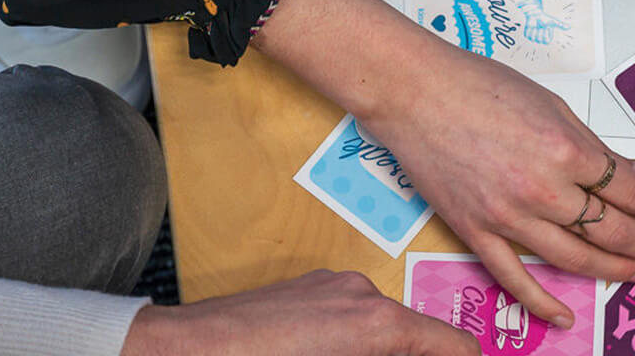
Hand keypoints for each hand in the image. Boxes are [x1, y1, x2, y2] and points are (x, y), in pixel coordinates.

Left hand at [121, 269, 476, 355]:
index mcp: (377, 324)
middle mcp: (362, 294)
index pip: (453, 345)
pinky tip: (329, 355)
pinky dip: (356, 342)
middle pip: (416, 337)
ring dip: (384, 351)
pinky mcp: (306, 289)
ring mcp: (332, 286)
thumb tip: (436, 355)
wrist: (180, 353)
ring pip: (381, 329)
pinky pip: (350, 319)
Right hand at [249, 0, 634, 330]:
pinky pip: (514, 277)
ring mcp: (507, 217)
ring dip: (615, 271)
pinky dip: (542, 302)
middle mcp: (542, 189)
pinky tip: (566, 317)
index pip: (628, 192)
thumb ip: (595, 146)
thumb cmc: (479, 86)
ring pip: (574, 258)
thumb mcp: (552, 105)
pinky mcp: (476, 232)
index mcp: (566, 150)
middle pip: (611, 231)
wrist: (414, 93)